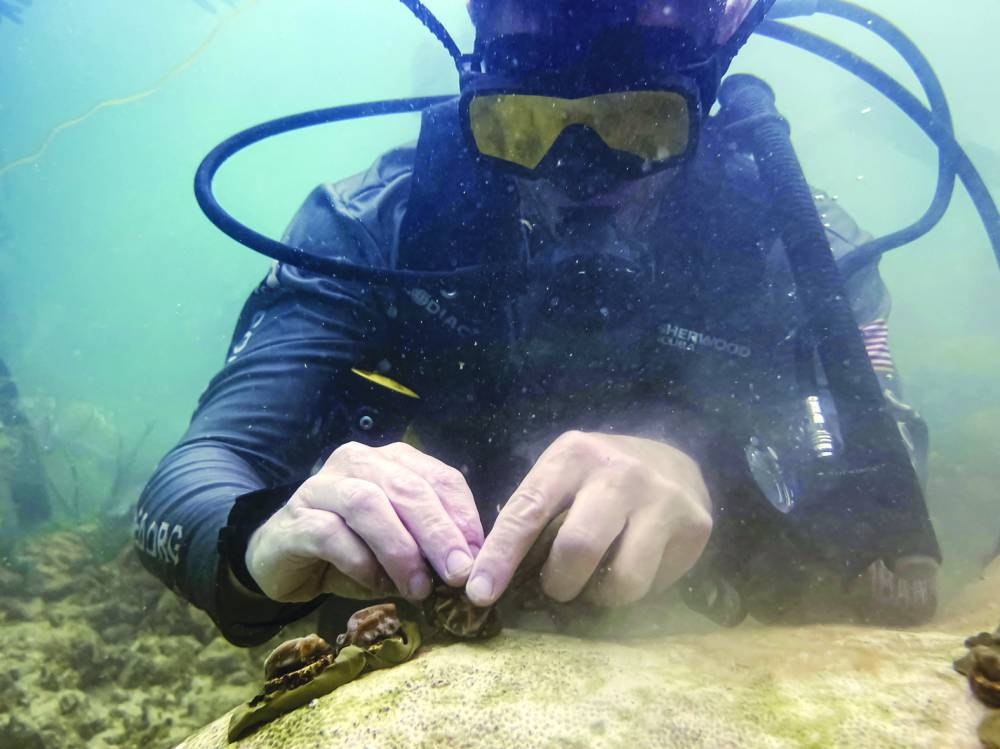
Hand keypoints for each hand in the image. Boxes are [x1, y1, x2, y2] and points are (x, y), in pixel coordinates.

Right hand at [245, 442, 483, 602]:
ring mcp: (322, 486)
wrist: (282, 559)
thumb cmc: (351, 550)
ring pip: (368, 504)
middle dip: (438, 532)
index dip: (464, 516)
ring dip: (400, 548)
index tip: (480, 556)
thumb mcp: (400, 546)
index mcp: (393, 461)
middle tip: (459, 573)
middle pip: (407, 488)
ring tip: (419, 587)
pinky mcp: (295, 519)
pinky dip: (359, 561)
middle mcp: (358, 462)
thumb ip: (431, 547)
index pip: (441, 477)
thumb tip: (473, 570)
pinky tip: (373, 584)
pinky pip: (330, 534)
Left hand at [465, 431, 711, 607]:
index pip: (528, 511)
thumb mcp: (561, 477)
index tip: (479, 593)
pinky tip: (634, 564)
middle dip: (558, 583)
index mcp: (573, 456)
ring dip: (600, 596)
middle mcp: (619, 472)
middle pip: (578, 548)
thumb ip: (530, 517)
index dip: (500, 557)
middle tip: (558, 586)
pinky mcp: (695, 525)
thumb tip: (487, 581)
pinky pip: (655, 584)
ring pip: (623, 579)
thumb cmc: (597, 478)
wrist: (671, 461)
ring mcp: (662, 497)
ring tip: (596, 582)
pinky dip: (635, 590)